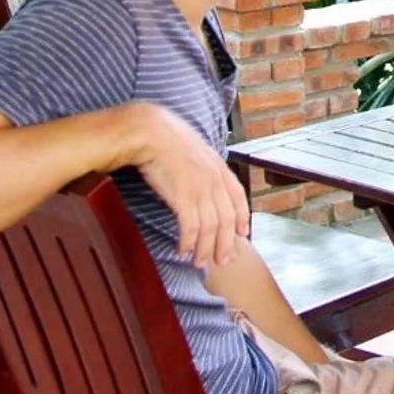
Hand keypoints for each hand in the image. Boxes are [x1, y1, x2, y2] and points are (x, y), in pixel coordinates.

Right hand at [124, 104, 251, 269]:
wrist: (150, 132)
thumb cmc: (166, 139)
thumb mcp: (194, 149)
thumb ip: (203, 166)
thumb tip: (201, 178)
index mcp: (219, 167)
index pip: (239, 197)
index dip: (242, 218)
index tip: (242, 234)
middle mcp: (215, 179)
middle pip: (227, 219)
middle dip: (226, 243)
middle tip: (221, 260)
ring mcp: (201, 188)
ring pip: (210, 228)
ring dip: (205, 249)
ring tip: (199, 262)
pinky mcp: (183, 196)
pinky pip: (191, 227)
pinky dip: (188, 242)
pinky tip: (183, 250)